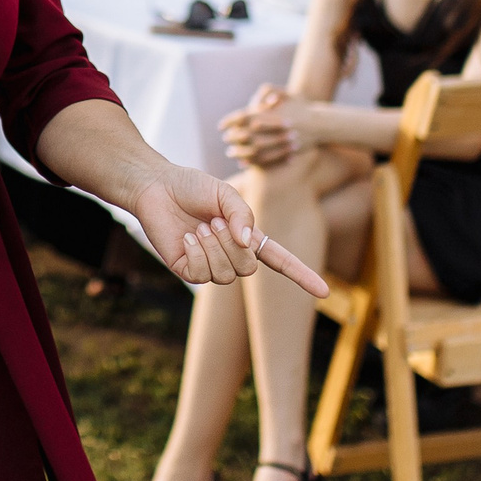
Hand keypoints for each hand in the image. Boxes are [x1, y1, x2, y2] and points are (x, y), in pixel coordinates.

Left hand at [123, 161, 329, 295]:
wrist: (157, 187)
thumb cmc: (192, 187)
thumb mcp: (224, 194)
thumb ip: (242, 214)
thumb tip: (248, 243)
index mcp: (246, 236)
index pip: (280, 260)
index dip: (301, 275)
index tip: (324, 292)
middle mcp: (231, 254)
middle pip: (248, 269)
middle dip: (231, 244)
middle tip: (212, 221)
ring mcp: (209, 265)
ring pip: (226, 275)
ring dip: (213, 247)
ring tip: (199, 227)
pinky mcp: (188, 270)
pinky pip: (201, 275)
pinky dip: (195, 253)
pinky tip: (186, 238)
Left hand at [221, 85, 307, 168]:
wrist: (321, 125)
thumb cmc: (303, 107)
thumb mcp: (289, 93)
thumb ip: (270, 90)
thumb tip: (256, 99)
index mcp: (269, 113)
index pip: (242, 117)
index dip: (229, 122)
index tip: (220, 126)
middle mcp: (271, 127)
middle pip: (244, 134)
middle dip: (232, 137)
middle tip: (225, 139)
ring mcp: (277, 141)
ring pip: (252, 149)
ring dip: (239, 152)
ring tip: (231, 153)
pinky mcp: (282, 152)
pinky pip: (263, 160)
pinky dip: (251, 161)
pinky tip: (243, 162)